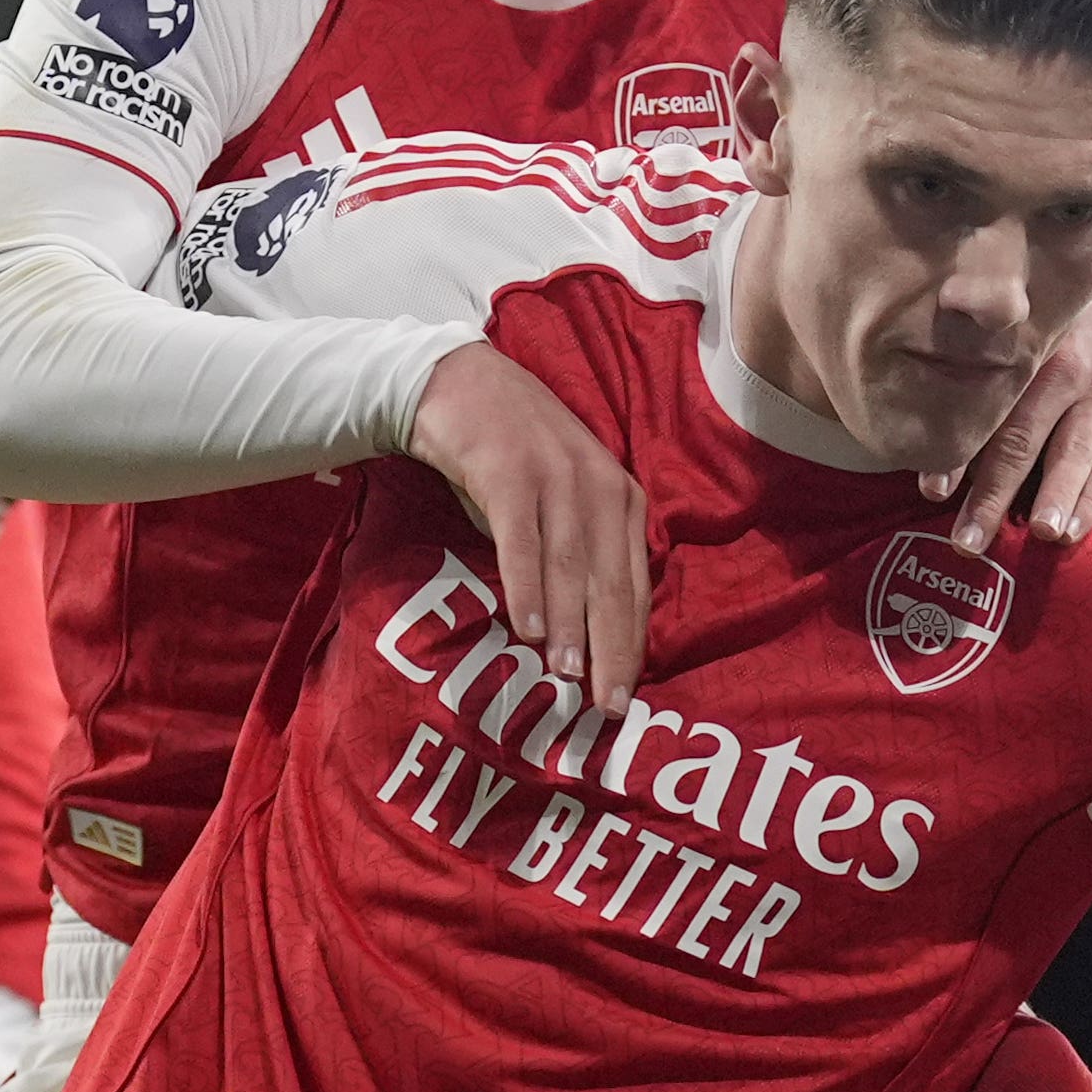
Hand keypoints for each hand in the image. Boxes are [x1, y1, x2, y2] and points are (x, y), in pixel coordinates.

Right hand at [405, 344, 653, 711]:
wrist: (457, 383)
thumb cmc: (511, 454)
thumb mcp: (564, 497)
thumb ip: (581, 550)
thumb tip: (588, 632)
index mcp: (621, 499)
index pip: (634, 585)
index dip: (631, 645)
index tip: (624, 698)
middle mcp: (598, 487)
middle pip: (611, 584)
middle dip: (611, 650)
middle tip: (607, 709)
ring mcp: (555, 477)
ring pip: (570, 567)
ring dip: (570, 627)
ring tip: (568, 680)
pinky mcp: (509, 471)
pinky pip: (521, 540)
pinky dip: (527, 587)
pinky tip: (528, 629)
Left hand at [924, 275, 1091, 554]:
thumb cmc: (1026, 331)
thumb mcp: (995, 342)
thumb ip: (965, 391)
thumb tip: (925, 463)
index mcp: (1020, 349)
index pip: (984, 409)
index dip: (958, 452)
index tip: (931, 491)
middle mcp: (1065, 369)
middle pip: (1023, 439)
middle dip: (994, 494)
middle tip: (970, 541)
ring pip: (1073, 453)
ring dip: (1055, 498)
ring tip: (1042, 534)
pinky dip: (1091, 500)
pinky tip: (1072, 531)